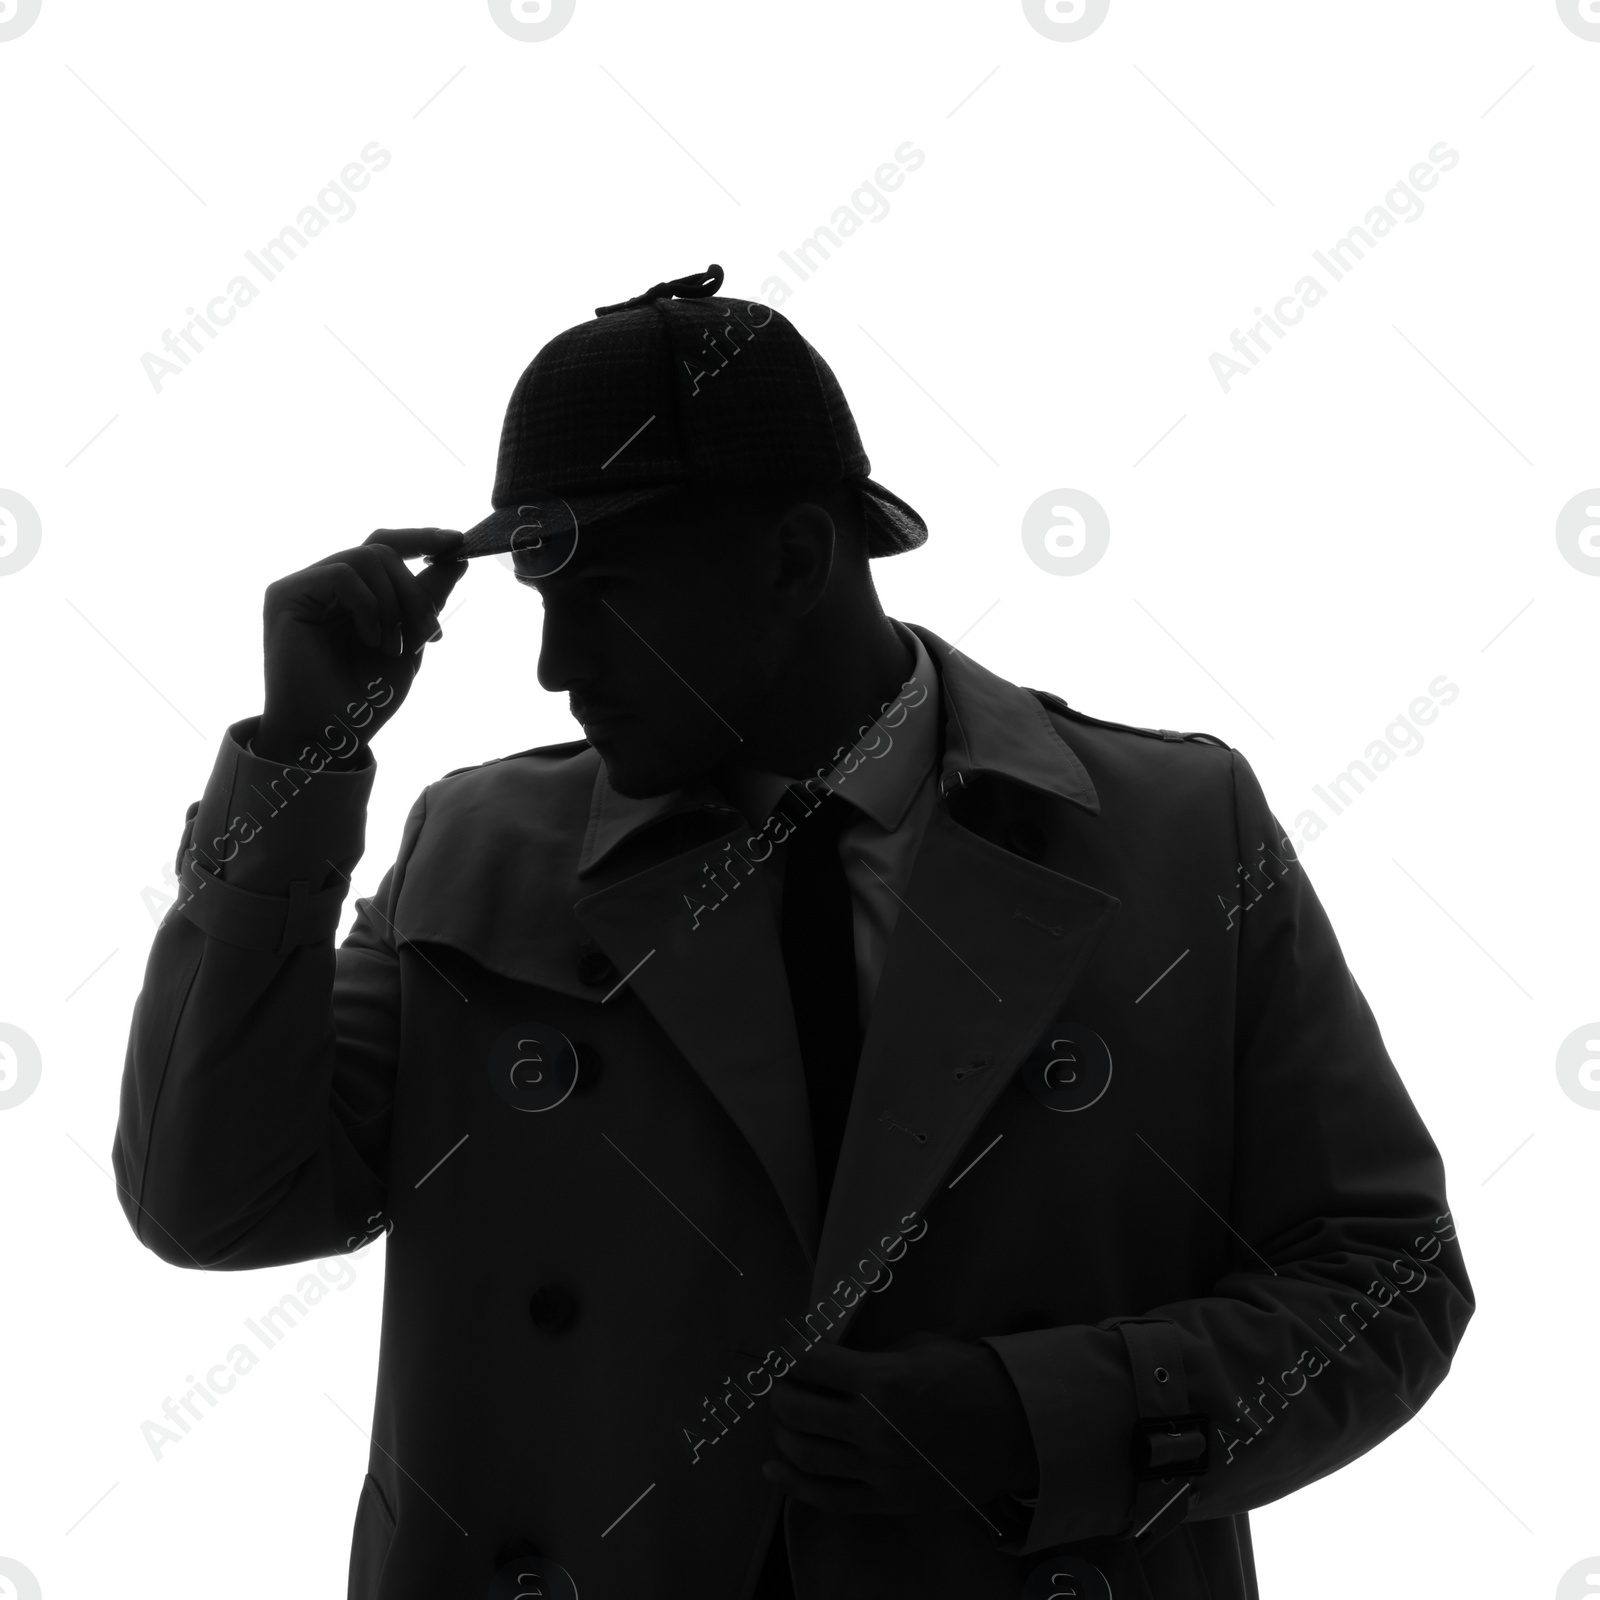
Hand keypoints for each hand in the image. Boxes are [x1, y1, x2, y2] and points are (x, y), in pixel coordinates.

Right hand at [257, 528, 467, 764]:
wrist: (330, 736)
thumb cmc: (364, 699)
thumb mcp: (410, 644)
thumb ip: (426, 600)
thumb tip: (456, 558)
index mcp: (351, 595)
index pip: (384, 547)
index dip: (421, 539)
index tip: (458, 542)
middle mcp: (324, 585)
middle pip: (381, 549)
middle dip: (416, 589)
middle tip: (428, 634)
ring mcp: (303, 587)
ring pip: (368, 557)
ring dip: (396, 603)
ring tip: (394, 646)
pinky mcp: (286, 595)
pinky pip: (344, 574)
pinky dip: (369, 606)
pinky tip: (371, 639)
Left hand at [762, 1331, 1037, 1516]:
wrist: (1017, 1428)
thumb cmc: (971, 1376)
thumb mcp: (918, 1347)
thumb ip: (870, 1356)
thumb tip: (830, 1363)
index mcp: (880, 1381)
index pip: (809, 1363)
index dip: (786, 1351)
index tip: (779, 1345)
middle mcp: (873, 1428)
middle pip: (796, 1409)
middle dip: (778, 1390)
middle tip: (779, 1380)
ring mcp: (879, 1469)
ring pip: (804, 1454)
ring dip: (781, 1432)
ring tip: (781, 1417)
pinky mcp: (888, 1500)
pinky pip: (828, 1497)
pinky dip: (793, 1484)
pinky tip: (774, 1469)